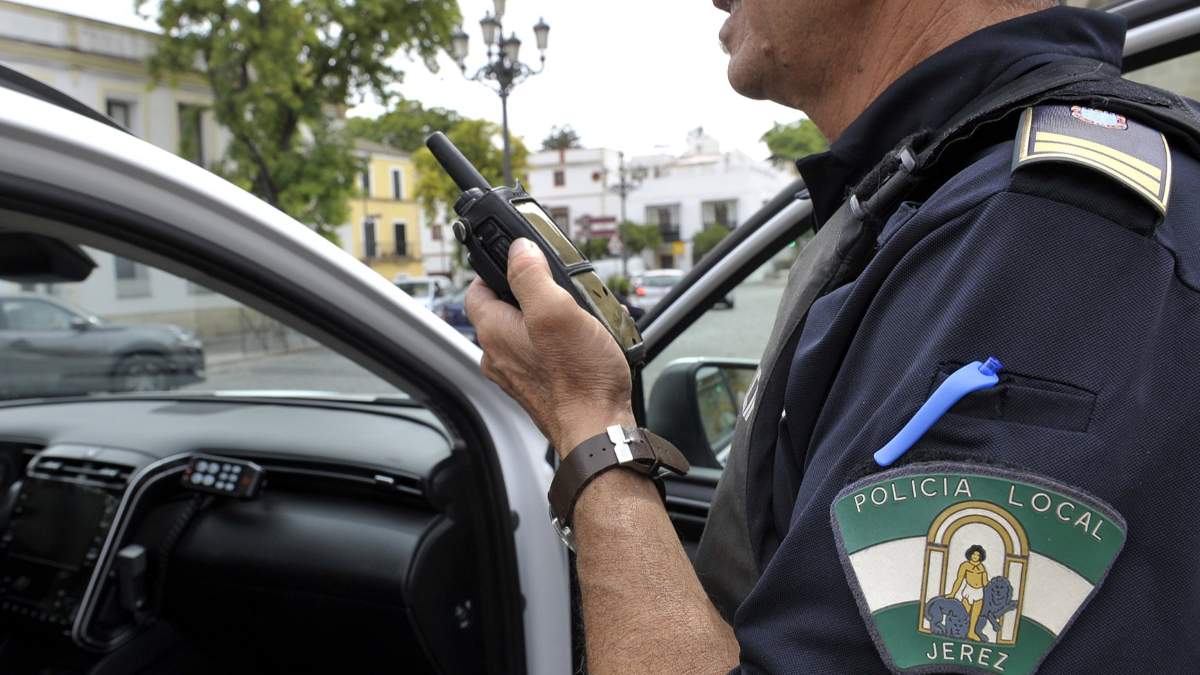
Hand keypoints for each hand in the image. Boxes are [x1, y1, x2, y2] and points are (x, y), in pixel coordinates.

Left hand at [465, 239, 634, 455]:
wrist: (598, 430)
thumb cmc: (580, 378)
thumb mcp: (556, 310)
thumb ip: (531, 275)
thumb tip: (518, 249)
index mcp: (494, 331)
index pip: (476, 289)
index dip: (495, 268)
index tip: (520, 260)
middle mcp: (499, 355)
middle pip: (504, 310)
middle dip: (532, 294)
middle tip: (560, 289)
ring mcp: (518, 375)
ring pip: (526, 333)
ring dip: (551, 319)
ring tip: (581, 317)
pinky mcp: (539, 388)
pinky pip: (544, 355)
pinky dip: (561, 344)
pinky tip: (587, 343)